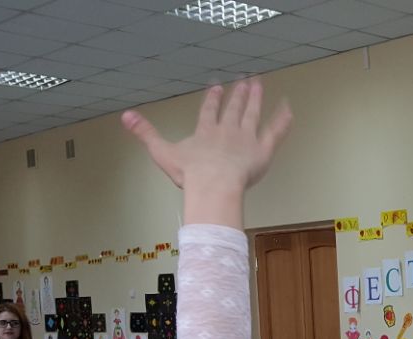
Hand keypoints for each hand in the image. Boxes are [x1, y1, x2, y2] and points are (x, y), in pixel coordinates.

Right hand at [122, 79, 291, 191]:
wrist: (214, 184)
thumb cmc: (190, 174)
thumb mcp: (162, 152)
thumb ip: (145, 133)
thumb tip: (125, 115)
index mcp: (206, 131)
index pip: (209, 111)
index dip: (214, 98)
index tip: (217, 86)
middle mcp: (227, 130)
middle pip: (234, 109)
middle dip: (239, 94)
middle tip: (245, 80)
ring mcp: (246, 138)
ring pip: (252, 114)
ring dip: (256, 99)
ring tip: (259, 85)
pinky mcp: (263, 149)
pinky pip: (275, 131)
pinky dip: (282, 119)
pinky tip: (288, 108)